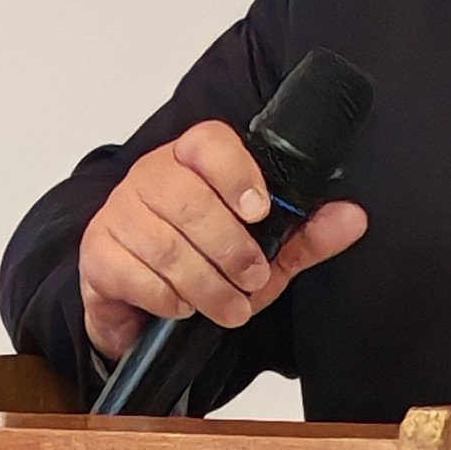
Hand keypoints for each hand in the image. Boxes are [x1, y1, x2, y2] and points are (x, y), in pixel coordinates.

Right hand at [79, 119, 369, 362]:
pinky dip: (169, 299)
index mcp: (192, 161)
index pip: (208, 142)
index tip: (260, 210)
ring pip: (165, 244)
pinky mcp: (98, 254)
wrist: (143, 307)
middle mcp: (151, 177)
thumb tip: (352, 218)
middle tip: (252, 278)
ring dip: (206, 284)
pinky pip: (137, 275)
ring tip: (229, 305)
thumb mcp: (263, 253)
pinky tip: (183, 306)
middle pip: (188, 200)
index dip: (236, 173)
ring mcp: (119, 213)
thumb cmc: (204, 265)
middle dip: (230, 249)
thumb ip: (305, 236)